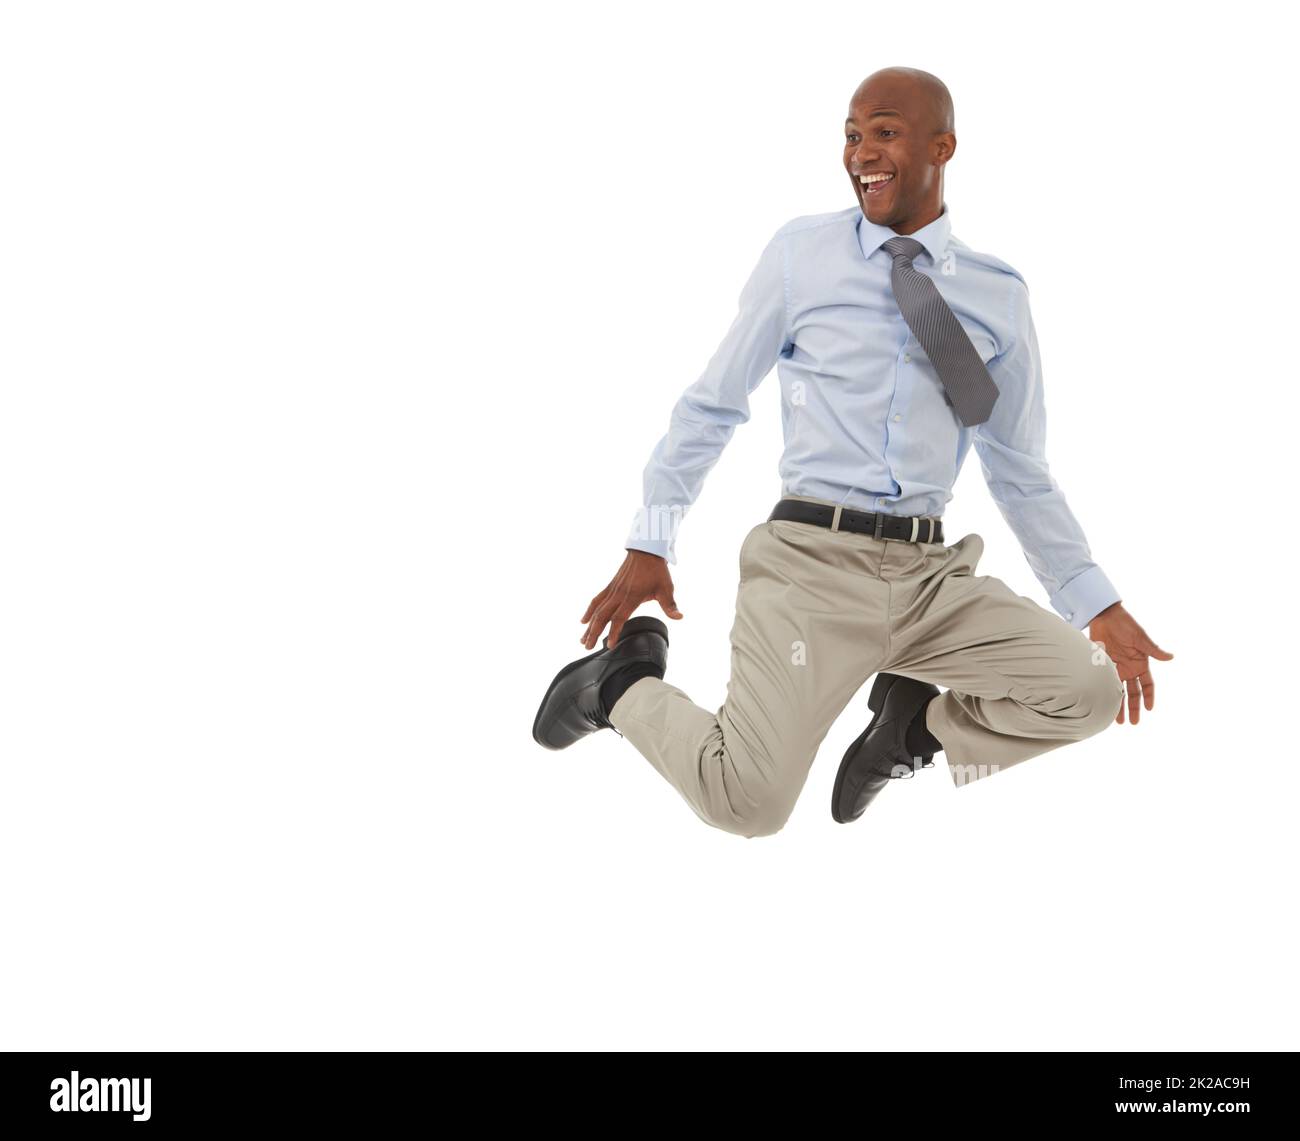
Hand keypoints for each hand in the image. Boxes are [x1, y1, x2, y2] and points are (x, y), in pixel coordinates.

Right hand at [580, 550, 682, 649]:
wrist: (646, 551)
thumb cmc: (656, 570)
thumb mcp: (666, 589)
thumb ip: (670, 605)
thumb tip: (679, 617)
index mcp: (632, 597)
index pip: (619, 618)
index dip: (614, 632)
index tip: (609, 645)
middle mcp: (618, 594)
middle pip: (602, 616)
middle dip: (594, 633)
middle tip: (588, 647)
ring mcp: (612, 590)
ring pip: (597, 610)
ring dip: (589, 625)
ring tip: (582, 639)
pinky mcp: (610, 586)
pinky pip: (596, 600)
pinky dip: (589, 611)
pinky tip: (583, 620)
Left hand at [1088, 602, 1172, 724]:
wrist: (1104, 616)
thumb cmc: (1126, 625)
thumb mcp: (1140, 638)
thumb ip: (1153, 650)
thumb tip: (1171, 657)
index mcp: (1141, 664)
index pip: (1148, 685)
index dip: (1150, 697)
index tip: (1150, 709)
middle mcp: (1130, 668)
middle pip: (1133, 693)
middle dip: (1134, 708)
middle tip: (1134, 723)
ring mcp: (1116, 668)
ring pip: (1118, 691)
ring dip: (1119, 706)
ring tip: (1118, 721)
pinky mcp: (1103, 665)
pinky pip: (1105, 683)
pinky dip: (1105, 693)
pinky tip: (1103, 704)